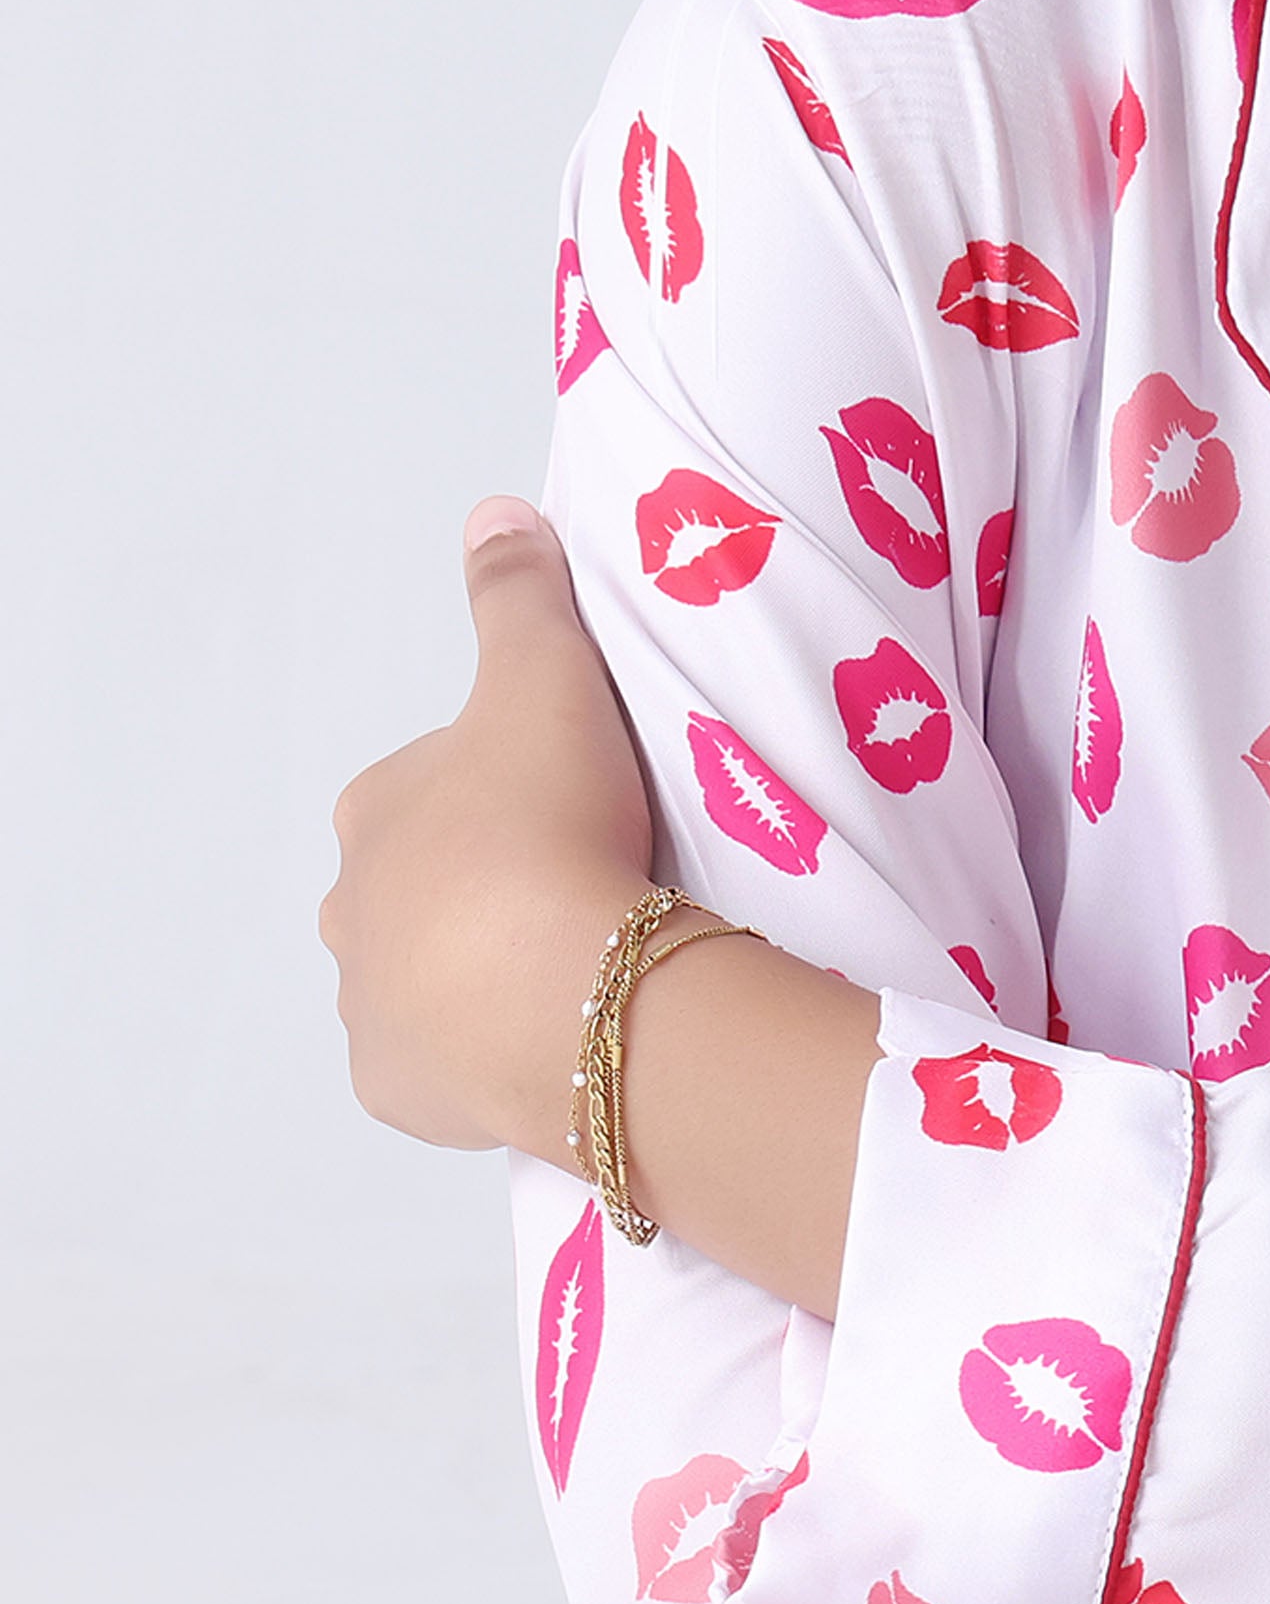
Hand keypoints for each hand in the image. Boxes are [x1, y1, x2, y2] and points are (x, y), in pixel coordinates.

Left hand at [320, 498, 656, 1152]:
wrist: (562, 989)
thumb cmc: (550, 821)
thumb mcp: (548, 677)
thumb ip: (520, 595)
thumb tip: (492, 510)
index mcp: (376, 812)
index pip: (430, 786)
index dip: (503, 789)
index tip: (575, 802)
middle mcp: (352, 911)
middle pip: (419, 888)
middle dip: (481, 889)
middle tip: (584, 886)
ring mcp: (369, 1010)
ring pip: (425, 982)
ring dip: (482, 975)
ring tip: (576, 969)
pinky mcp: (399, 1093)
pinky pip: (441, 1068)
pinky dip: (483, 1056)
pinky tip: (549, 1039)